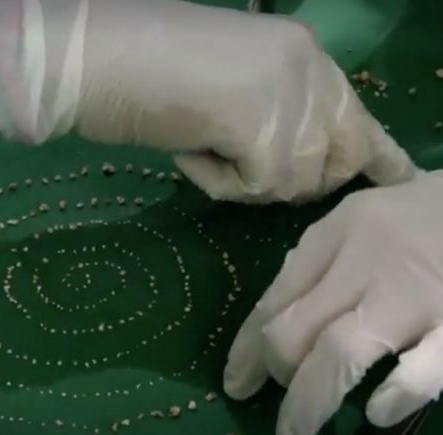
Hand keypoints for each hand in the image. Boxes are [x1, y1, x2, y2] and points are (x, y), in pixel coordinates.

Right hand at [0, 0, 416, 202]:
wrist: (95, 55)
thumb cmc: (143, 66)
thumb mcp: (228, 86)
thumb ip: (273, 112)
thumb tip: (296, 160)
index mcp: (301, 54)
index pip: (356, 114)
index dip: (374, 154)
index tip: (397, 178)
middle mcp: (308, 70)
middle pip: (339, 157)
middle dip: (299, 180)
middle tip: (244, 165)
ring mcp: (288, 96)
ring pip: (294, 183)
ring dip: (243, 179)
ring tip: (200, 142)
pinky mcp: (261, 127)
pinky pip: (254, 189)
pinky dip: (216, 183)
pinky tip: (189, 148)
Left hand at [223, 171, 442, 433]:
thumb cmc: (419, 214)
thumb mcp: (357, 219)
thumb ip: (317, 261)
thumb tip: (276, 313)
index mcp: (335, 234)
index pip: (275, 298)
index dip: (248, 347)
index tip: (237, 380)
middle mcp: (365, 263)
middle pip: (295, 328)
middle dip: (274, 372)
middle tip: (277, 397)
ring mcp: (414, 296)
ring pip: (340, 351)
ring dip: (310, 398)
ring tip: (298, 427)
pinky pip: (423, 369)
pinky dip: (396, 394)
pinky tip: (377, 412)